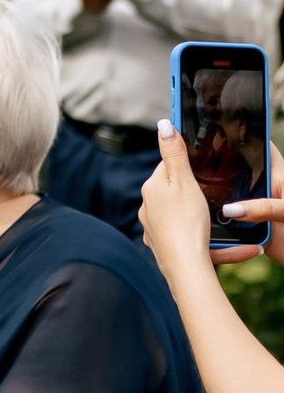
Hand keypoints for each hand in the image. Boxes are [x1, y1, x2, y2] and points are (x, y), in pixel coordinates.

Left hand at [142, 124, 279, 272]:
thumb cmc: (185, 222)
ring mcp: (157, 230)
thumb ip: (175, 153)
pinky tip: (243, 249)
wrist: (185, 267)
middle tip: (225, 199)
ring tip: (239, 231)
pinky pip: (195, 241)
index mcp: (152, 189)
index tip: (208, 168)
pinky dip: (216, 245)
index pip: (169, 167)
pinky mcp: (167, 248)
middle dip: (205, 196)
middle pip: (182, 193)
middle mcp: (150, 209)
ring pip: (192, 220)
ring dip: (215, 224)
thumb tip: (163, 125)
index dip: (190, 166)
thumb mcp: (183, 182)